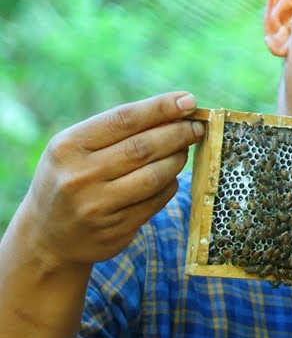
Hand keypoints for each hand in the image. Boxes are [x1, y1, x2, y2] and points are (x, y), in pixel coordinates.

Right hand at [6, 92, 204, 272]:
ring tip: (184, 150)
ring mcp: (97, 206)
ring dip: (178, 159)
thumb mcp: (75, 150)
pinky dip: (170, 184)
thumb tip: (175, 110)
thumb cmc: (70, 179)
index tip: (189, 100)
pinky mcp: (116, 229)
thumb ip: (117, 131)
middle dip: (178, 133)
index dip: (161, 108)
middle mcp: (79, 176)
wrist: (47, 237)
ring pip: (155, 175)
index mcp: (68, 147)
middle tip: (198, 127)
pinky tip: (169, 177)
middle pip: (144, 147)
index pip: (124, 120)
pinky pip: (157, 200)